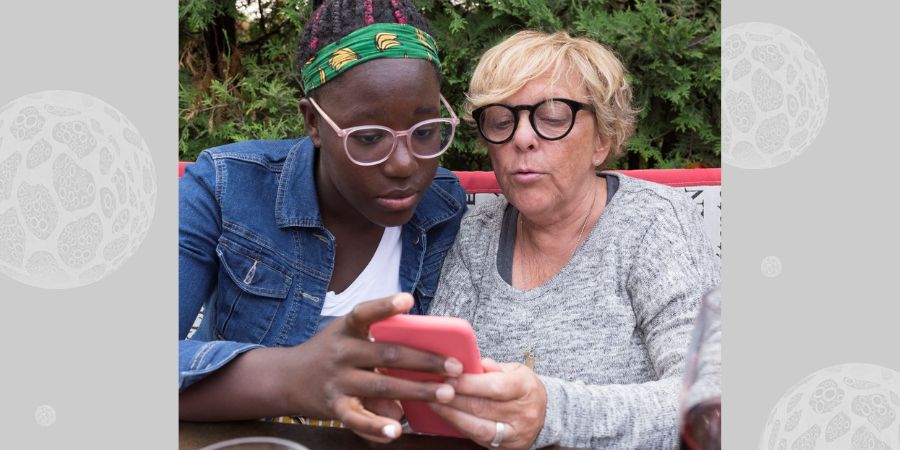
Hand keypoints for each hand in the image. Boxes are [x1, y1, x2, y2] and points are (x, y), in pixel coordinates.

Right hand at [277, 293, 461, 442]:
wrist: (285, 378)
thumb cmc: (329, 354)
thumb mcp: (347, 340)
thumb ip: (380, 351)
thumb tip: (412, 375)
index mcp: (347, 329)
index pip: (365, 312)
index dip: (386, 305)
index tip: (408, 299)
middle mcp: (341, 352)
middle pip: (388, 354)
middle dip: (425, 360)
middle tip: (455, 366)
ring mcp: (338, 381)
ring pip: (382, 386)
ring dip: (417, 390)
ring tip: (445, 394)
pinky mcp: (334, 407)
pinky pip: (358, 419)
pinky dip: (378, 426)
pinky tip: (396, 430)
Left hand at [429, 359, 546, 448]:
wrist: (544, 413)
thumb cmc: (523, 387)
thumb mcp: (514, 370)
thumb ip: (492, 367)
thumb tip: (470, 363)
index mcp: (526, 388)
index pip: (496, 387)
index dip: (470, 384)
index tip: (449, 377)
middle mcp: (524, 413)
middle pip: (483, 408)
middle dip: (455, 399)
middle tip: (434, 389)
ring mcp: (516, 433)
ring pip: (479, 427)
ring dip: (452, 415)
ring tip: (434, 403)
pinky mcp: (507, 447)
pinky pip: (479, 439)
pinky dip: (461, 427)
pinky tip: (447, 416)